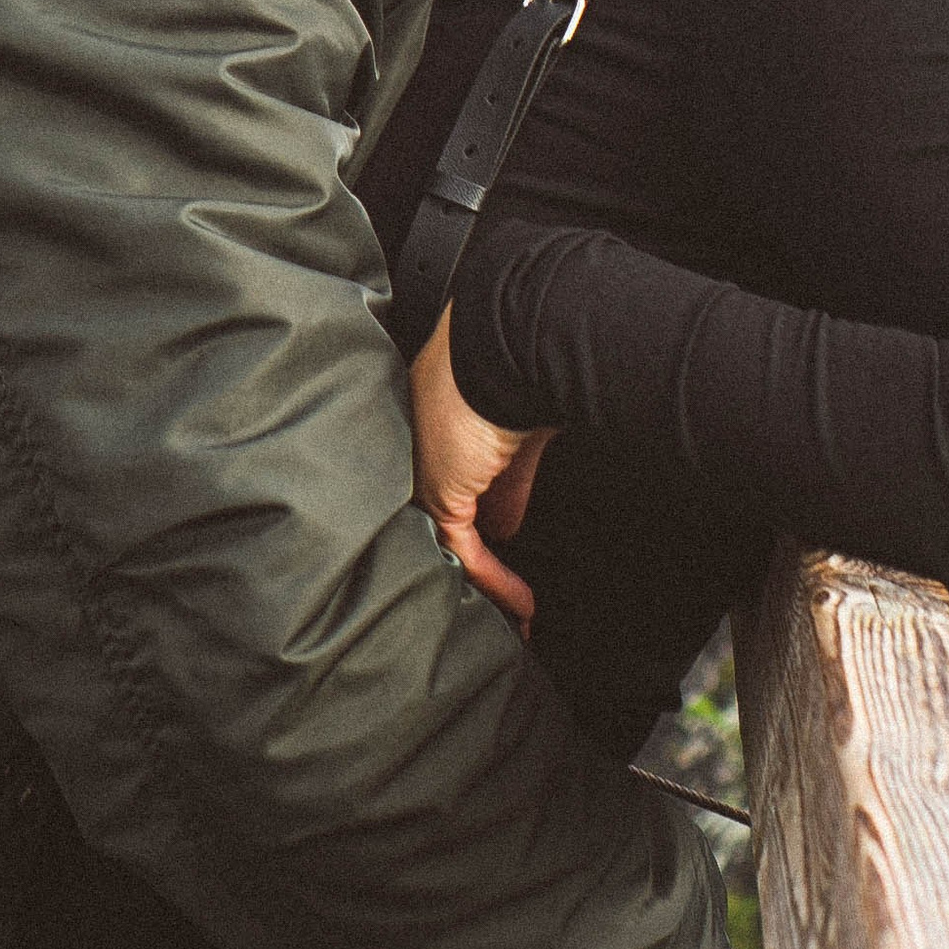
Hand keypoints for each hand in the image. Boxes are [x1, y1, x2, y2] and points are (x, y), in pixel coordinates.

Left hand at [410, 310, 540, 630]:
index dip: (482, 510)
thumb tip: (516, 514)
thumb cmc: (523, 351)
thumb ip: (515, 468)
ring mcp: (425, 465)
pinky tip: (521, 603)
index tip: (503, 539)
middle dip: (474, 553)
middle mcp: (425, 437)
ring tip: (513, 613)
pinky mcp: (440, 490)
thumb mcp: (522, 417)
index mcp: (443, 406)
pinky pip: (464, 551)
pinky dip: (496, 581)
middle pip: (445, 509)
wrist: (513, 335)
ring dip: (487, 581)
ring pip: (449, 539)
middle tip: (498, 590)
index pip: (457, 471)